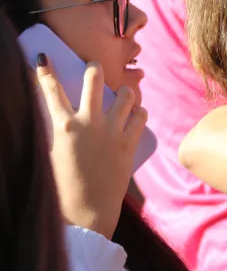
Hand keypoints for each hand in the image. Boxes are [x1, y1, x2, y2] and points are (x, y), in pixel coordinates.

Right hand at [36, 56, 147, 238]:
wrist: (87, 211)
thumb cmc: (62, 188)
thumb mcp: (50, 154)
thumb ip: (55, 133)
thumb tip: (58, 119)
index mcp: (62, 126)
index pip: (51, 90)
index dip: (45, 72)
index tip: (43, 59)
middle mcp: (89, 123)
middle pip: (94, 80)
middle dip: (94, 68)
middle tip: (95, 66)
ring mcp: (112, 132)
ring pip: (125, 96)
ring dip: (123, 92)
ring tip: (122, 95)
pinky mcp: (129, 144)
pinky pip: (140, 117)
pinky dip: (138, 113)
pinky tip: (136, 114)